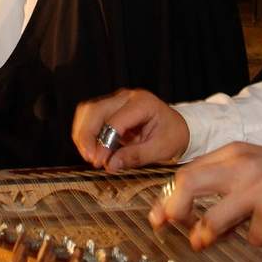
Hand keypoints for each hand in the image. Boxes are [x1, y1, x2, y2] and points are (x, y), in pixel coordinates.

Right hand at [71, 88, 188, 171]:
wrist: (178, 127)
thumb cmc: (172, 135)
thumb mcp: (161, 149)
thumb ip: (136, 156)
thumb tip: (110, 164)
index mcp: (143, 103)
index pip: (114, 121)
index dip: (104, 143)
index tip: (100, 161)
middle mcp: (127, 97)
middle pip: (95, 111)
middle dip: (87, 136)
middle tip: (90, 159)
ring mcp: (117, 101)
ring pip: (88, 112)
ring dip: (83, 134)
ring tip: (89, 155)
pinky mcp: (110, 109)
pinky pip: (90, 117)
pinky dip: (86, 133)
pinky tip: (92, 149)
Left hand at [149, 143, 261, 249]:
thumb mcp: (254, 168)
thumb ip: (225, 183)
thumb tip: (193, 213)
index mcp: (234, 153)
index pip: (189, 171)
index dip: (169, 195)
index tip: (159, 215)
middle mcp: (242, 166)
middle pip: (190, 184)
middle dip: (173, 209)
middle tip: (169, 225)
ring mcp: (257, 189)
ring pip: (213, 218)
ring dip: (204, 235)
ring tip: (203, 242)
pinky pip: (251, 236)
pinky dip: (256, 238)